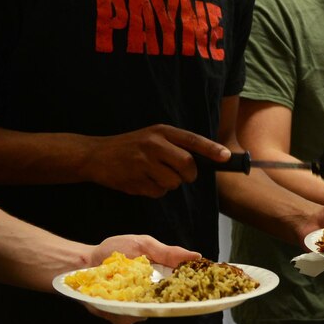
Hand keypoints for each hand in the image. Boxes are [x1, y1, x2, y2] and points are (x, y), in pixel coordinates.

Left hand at [79, 234, 205, 323]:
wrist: (83, 261)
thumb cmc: (114, 251)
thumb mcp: (144, 245)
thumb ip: (169, 253)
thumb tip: (197, 256)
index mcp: (162, 280)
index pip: (183, 290)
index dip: (194, 292)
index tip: (202, 289)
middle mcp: (151, 297)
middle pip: (168, 307)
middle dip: (168, 301)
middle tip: (156, 286)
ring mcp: (135, 309)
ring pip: (147, 313)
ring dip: (138, 301)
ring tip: (124, 285)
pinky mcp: (118, 315)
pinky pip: (127, 318)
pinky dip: (120, 308)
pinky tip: (111, 295)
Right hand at [82, 125, 229, 197]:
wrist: (96, 155)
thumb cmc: (130, 146)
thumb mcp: (152, 136)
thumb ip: (174, 145)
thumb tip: (203, 161)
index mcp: (161, 131)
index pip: (192, 140)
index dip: (211, 149)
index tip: (226, 157)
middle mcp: (154, 144)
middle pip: (187, 165)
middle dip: (188, 174)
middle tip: (181, 174)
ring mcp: (144, 162)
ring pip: (174, 182)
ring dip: (169, 184)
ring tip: (153, 174)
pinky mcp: (136, 180)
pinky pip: (158, 192)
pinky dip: (155, 191)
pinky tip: (142, 181)